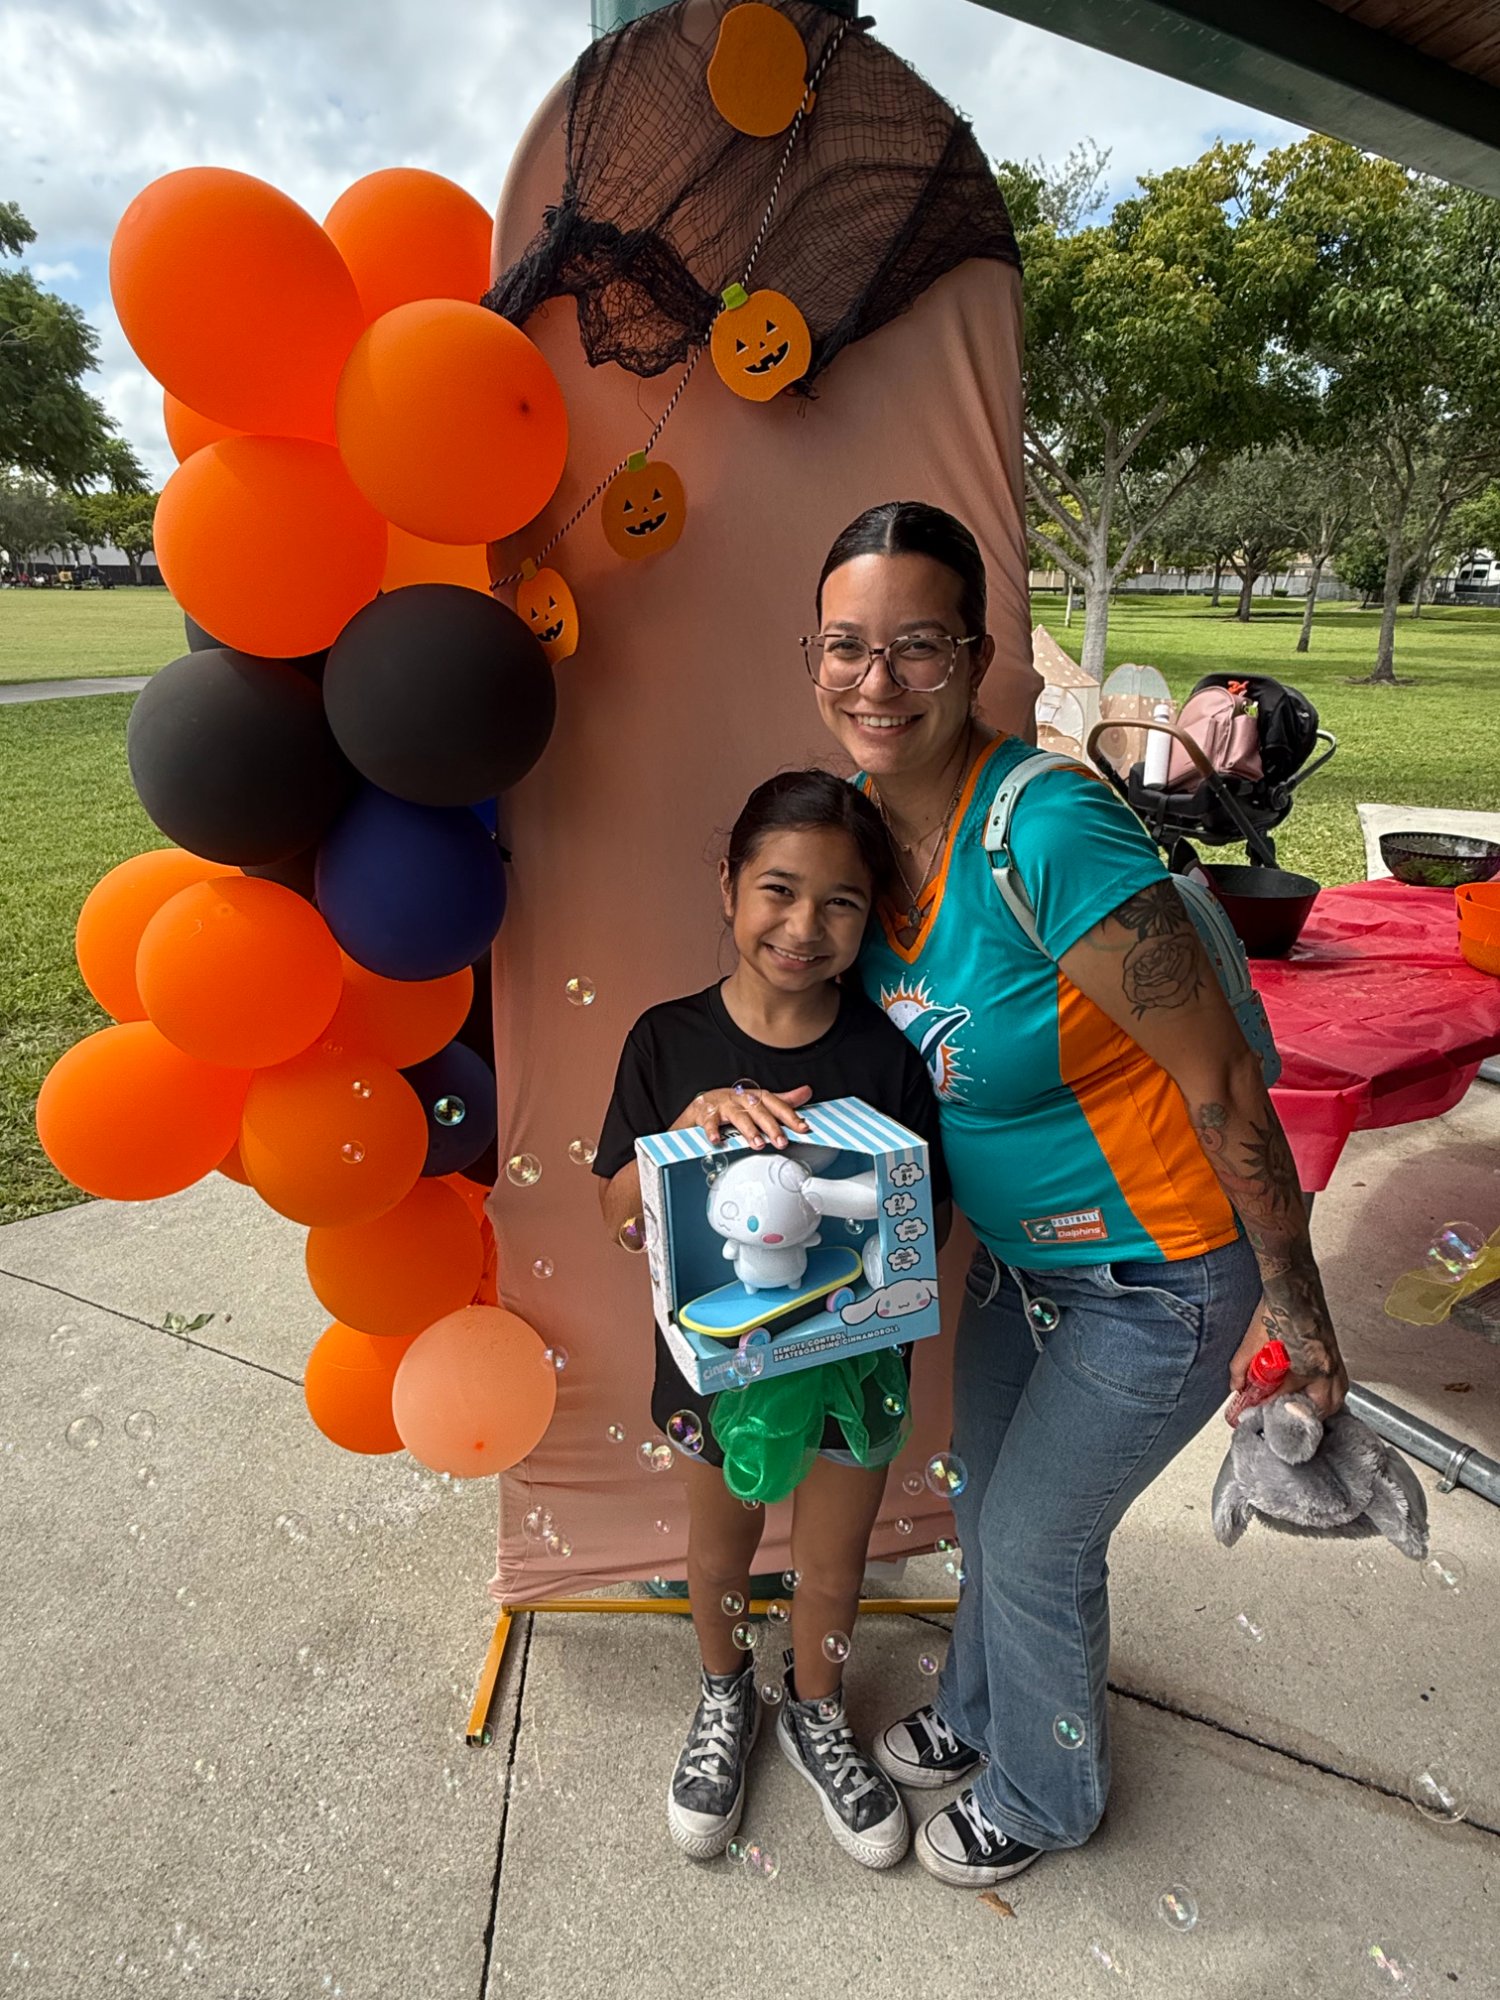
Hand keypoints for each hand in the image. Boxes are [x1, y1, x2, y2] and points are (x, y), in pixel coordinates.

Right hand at [682, 1083, 812, 1149]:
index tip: (802, 1127)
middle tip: (782, 1142)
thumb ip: (782, 1100)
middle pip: (759, 1111)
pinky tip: (717, 1140)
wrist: (702, 1103)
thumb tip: (806, 1092)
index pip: (775, 1104)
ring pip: (738, 1117)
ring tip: (758, 1144)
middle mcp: (741, 1099)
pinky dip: (712, 1131)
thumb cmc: (734, 1104)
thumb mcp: (759, 1101)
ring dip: (749, 1130)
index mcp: (755, 1097)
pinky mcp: (706, 1113)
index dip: (789, 1115)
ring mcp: (724, 1106)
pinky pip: (710, 1122)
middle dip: (771, 1127)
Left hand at [1228, 1301, 1346, 1417]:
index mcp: (1308, 1366)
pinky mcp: (1335, 1349)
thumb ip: (1241, 1367)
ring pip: (1337, 1394)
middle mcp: (1325, 1365)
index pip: (1287, 1397)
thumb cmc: (1277, 1307)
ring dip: (1322, 1405)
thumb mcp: (1252, 1340)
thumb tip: (1237, 1385)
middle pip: (1324, 1405)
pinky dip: (1330, 1390)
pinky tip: (1315, 1388)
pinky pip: (1340, 1380)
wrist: (1293, 1284)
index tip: (1259, 1407)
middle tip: (1286, 1412)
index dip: (1270, 1404)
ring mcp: (1333, 1358)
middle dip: (1305, 1413)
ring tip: (1301, 1404)